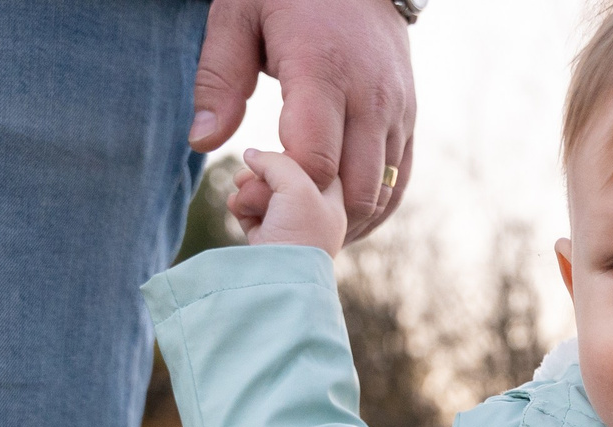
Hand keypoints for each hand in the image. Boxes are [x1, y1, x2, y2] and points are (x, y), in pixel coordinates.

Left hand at [192, 0, 416, 241]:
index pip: (314, 162)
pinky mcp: (409, 122)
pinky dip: (368, 211)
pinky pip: (398, 185)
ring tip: (298, 216)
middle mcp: (371, 98)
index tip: (250, 183)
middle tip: (270, 211)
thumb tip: (203, 142)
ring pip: (379, 197)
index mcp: (324, 71)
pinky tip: (334, 217)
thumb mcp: (238, 17)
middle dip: (310, 215)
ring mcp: (398, 113)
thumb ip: (219, 79)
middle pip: (353, 192)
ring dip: (339, 220)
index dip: (281, 190)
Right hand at [231, 148, 348, 253]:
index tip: (279, 157)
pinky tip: (236, 206)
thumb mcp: (297, 185)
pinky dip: (241, 207)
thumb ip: (275, 161)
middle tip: (247, 176)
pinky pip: (251, 213)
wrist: (280, 280)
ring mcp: (288, 229)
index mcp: (332, 203)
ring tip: (242, 197)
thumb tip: (251, 154)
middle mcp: (312, 216)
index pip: (316, 166)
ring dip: (249, 191)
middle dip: (262, 175)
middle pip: (284, 179)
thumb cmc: (300, 233)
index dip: (293, 157)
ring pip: (265, 194)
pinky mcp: (266, 241)